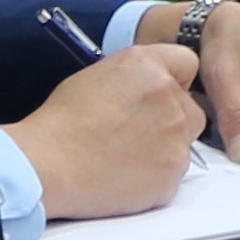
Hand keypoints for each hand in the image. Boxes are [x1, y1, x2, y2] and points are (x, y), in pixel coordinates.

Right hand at [9, 41, 203, 219]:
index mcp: (147, 65)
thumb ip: (136, 77)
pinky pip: (174, 172)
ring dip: (164, 149)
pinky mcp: (173, 171)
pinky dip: (156, 176)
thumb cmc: (61, 124)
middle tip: (135, 135)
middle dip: (172, 121)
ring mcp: (175, 135)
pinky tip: (125, 174)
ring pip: (184, 142)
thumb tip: (149, 87)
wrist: (47, 165)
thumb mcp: (97, 77)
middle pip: (192, 108)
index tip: (158, 96)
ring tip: (123, 156)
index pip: (187, 63)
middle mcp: (169, 94)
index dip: (173, 81)